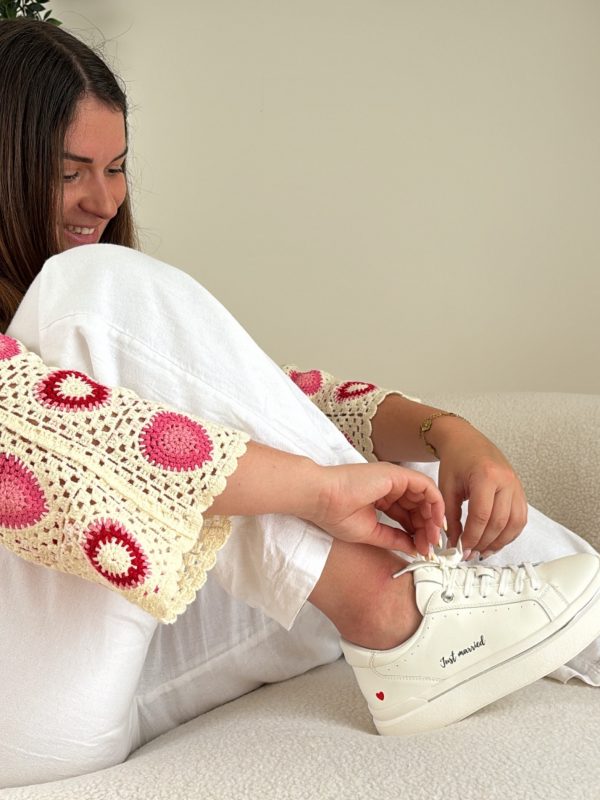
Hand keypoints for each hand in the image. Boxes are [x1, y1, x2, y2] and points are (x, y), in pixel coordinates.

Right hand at [308, 462, 444, 555]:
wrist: (323, 498)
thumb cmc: (336, 513)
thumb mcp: (371, 532)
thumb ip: (394, 538)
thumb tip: (414, 549)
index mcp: (380, 497)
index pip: (407, 514)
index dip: (417, 532)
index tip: (422, 549)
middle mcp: (390, 486)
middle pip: (419, 506)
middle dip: (428, 528)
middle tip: (431, 548)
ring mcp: (394, 479)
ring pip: (425, 497)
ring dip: (433, 518)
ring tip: (434, 539)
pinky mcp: (398, 475)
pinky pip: (426, 487)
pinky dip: (436, 504)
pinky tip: (436, 522)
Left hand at [436, 424, 527, 555]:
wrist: (466, 441)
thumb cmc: (455, 460)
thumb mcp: (446, 487)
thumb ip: (450, 516)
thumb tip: (453, 543)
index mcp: (486, 475)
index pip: (481, 515)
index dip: (472, 536)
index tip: (461, 548)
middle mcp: (506, 480)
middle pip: (500, 522)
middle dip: (484, 542)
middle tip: (470, 553)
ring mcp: (516, 485)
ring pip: (515, 523)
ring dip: (499, 542)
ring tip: (482, 551)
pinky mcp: (520, 490)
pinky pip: (520, 518)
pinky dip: (509, 533)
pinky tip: (495, 540)